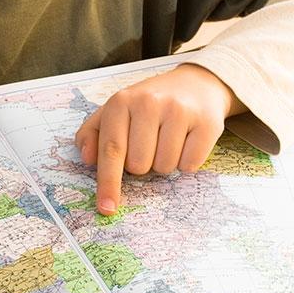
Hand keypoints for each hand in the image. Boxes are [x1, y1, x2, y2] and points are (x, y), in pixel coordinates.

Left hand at [74, 63, 244, 215]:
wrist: (195, 84)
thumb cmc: (148, 105)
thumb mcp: (116, 110)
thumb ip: (93, 133)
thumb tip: (87, 158)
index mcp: (122, 101)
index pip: (111, 149)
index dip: (108, 182)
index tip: (106, 208)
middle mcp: (149, 102)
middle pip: (139, 165)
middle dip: (143, 164)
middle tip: (149, 143)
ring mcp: (180, 111)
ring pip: (165, 167)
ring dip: (165, 163)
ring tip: (168, 139)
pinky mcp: (206, 123)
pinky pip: (190, 165)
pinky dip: (186, 161)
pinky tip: (186, 140)